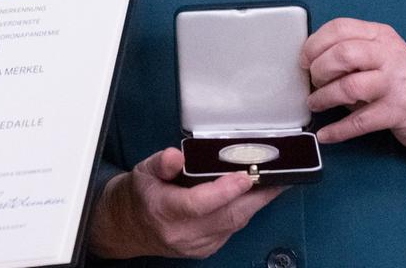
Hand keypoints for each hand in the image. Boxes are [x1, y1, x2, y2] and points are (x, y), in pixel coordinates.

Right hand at [86, 148, 282, 259]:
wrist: (127, 228)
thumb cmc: (139, 194)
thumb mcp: (143, 170)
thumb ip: (162, 163)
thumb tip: (177, 155)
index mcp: (163, 210)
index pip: (198, 204)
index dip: (225, 191)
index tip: (245, 176)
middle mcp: (182, 233)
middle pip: (227, 217)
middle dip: (256, 197)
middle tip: (278, 176)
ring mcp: (196, 245)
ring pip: (234, 225)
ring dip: (256, 204)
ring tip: (275, 182)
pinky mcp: (205, 250)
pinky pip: (231, 230)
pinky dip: (245, 212)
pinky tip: (254, 196)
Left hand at [301, 18, 405, 149]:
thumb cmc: (400, 80)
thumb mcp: (380, 55)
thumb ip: (352, 53)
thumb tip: (310, 63)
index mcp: (381, 35)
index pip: (340, 28)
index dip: (315, 44)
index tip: (305, 59)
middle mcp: (390, 54)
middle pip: (343, 54)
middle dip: (319, 69)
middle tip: (314, 81)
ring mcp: (396, 83)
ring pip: (349, 86)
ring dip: (324, 97)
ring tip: (316, 103)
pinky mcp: (398, 110)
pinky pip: (360, 122)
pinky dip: (338, 130)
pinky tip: (326, 134)